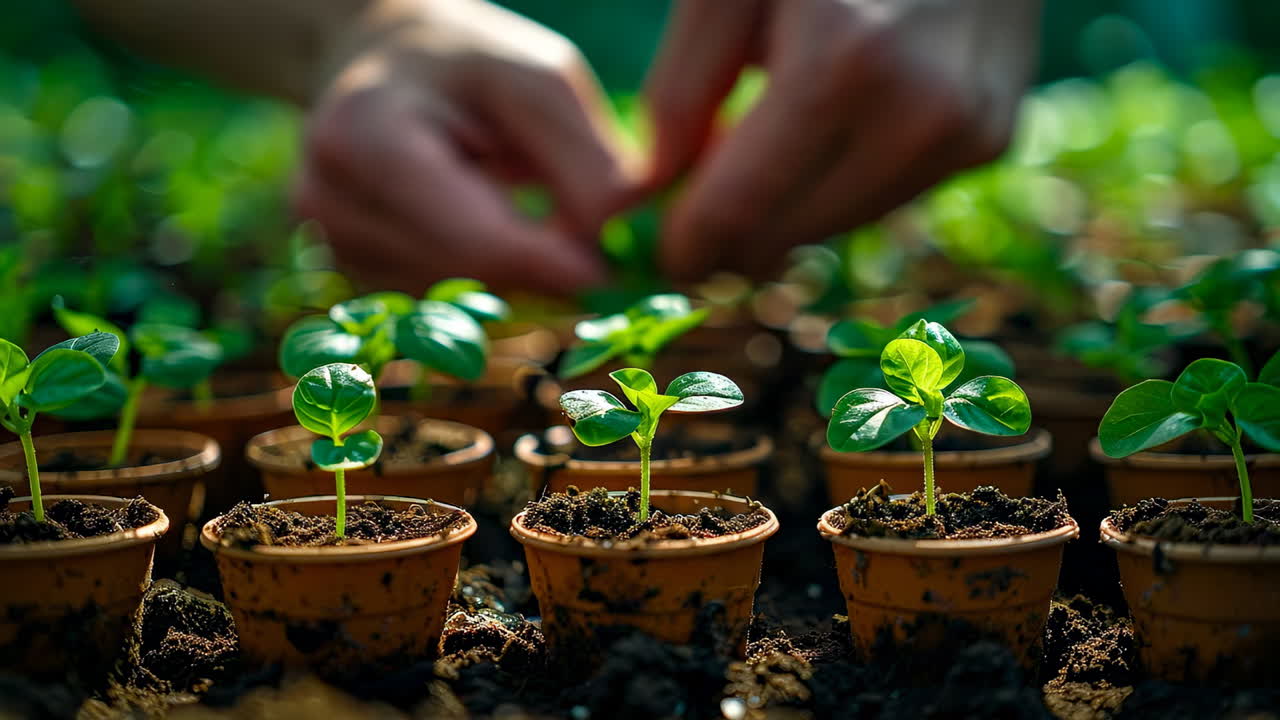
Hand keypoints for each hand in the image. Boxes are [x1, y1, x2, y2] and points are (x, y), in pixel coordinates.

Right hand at [293, 0, 633, 293]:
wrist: (386, 70)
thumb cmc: (469, 66)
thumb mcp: (539, 78)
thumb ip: (582, 154)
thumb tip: (613, 234)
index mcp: (361, 133)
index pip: (462, 232)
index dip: (542, 262)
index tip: (606, 274)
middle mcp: (328, 200)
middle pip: (462, 273)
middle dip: (534, 266)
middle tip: (587, 240)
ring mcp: (333, 246)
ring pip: (455, 300)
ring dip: (512, 273)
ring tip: (518, 203)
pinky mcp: (356, 277)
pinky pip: (443, 306)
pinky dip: (487, 279)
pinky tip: (488, 227)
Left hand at [645, 0, 1041, 279]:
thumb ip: (684, 85)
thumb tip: (655, 188)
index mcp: (840, 63)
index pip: (738, 209)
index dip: (689, 246)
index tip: (665, 254)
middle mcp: (918, 113)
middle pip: (788, 235)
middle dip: (734, 236)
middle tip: (701, 210)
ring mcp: (967, 131)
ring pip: (838, 227)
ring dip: (788, 213)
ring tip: (762, 152)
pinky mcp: (991, 138)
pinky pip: (888, 199)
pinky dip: (842, 187)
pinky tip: (826, 135)